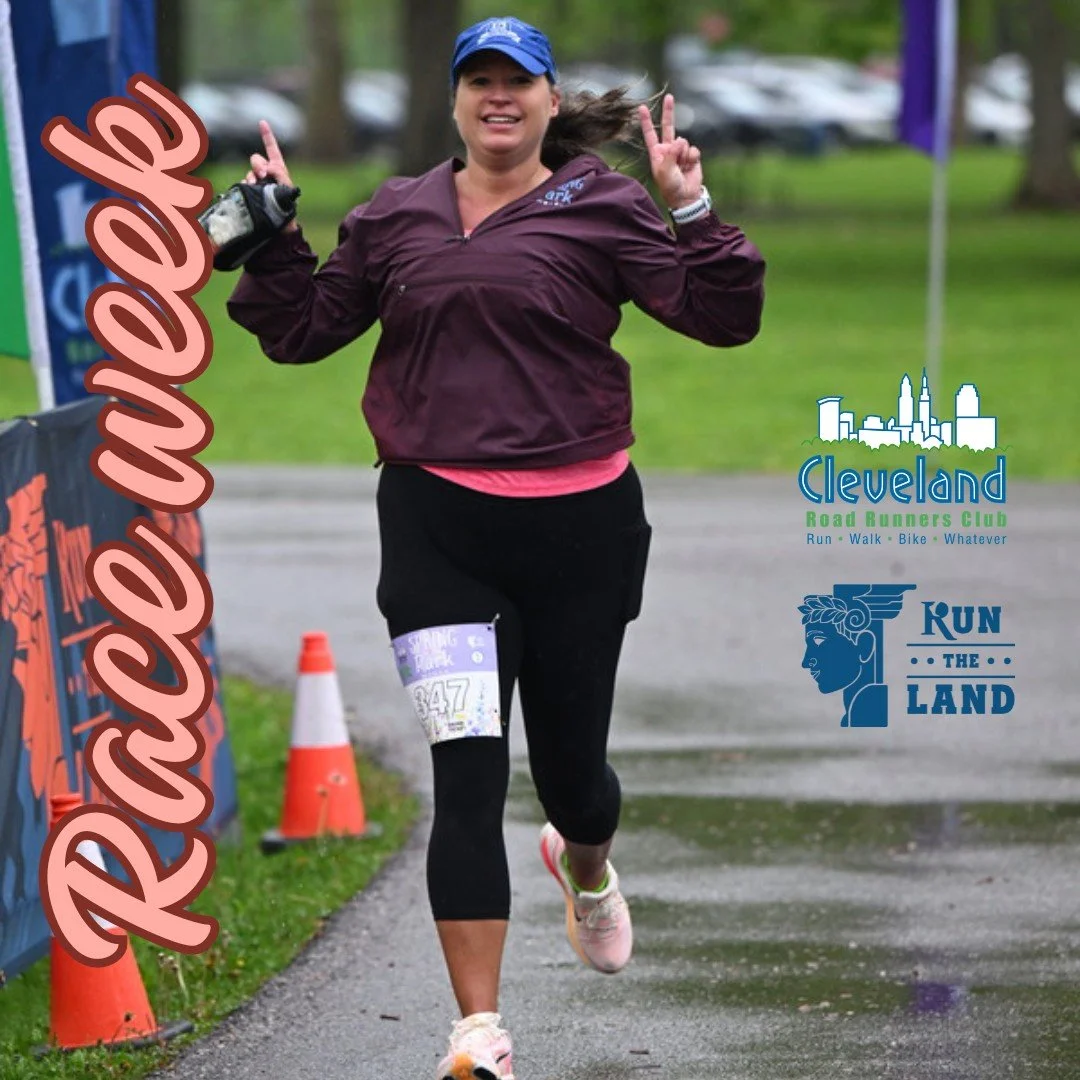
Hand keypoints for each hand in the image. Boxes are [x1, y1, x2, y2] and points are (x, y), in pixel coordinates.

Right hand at [245, 120, 297, 229]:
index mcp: (278, 170)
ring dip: (252, 176)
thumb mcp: (288, 189)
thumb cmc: (287, 209)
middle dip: (258, 164)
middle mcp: (265, 175)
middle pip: (256, 159)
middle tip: (263, 175)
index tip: (262, 122)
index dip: (267, 136)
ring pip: (249, 172)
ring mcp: (256, 184)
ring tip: (256, 185)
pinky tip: (249, 189)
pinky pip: (243, 183)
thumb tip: (269, 166)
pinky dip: (246, 185)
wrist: (279, 228)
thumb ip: (281, 175)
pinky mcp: (249, 193)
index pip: (272, 150)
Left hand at [638, 94, 703, 210]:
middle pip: (668, 127)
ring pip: (683, 142)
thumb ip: (671, 154)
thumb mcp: (665, 172)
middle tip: (669, 97)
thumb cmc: (670, 187)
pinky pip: (693, 149)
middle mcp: (668, 150)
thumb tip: (680, 140)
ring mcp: (680, 151)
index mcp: (657, 153)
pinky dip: (692, 157)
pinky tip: (690, 166)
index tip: (641, 108)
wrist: (686, 196)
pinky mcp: (692, 155)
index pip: (650, 134)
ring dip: (683, 154)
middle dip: (668, 112)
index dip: (646, 121)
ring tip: (681, 167)